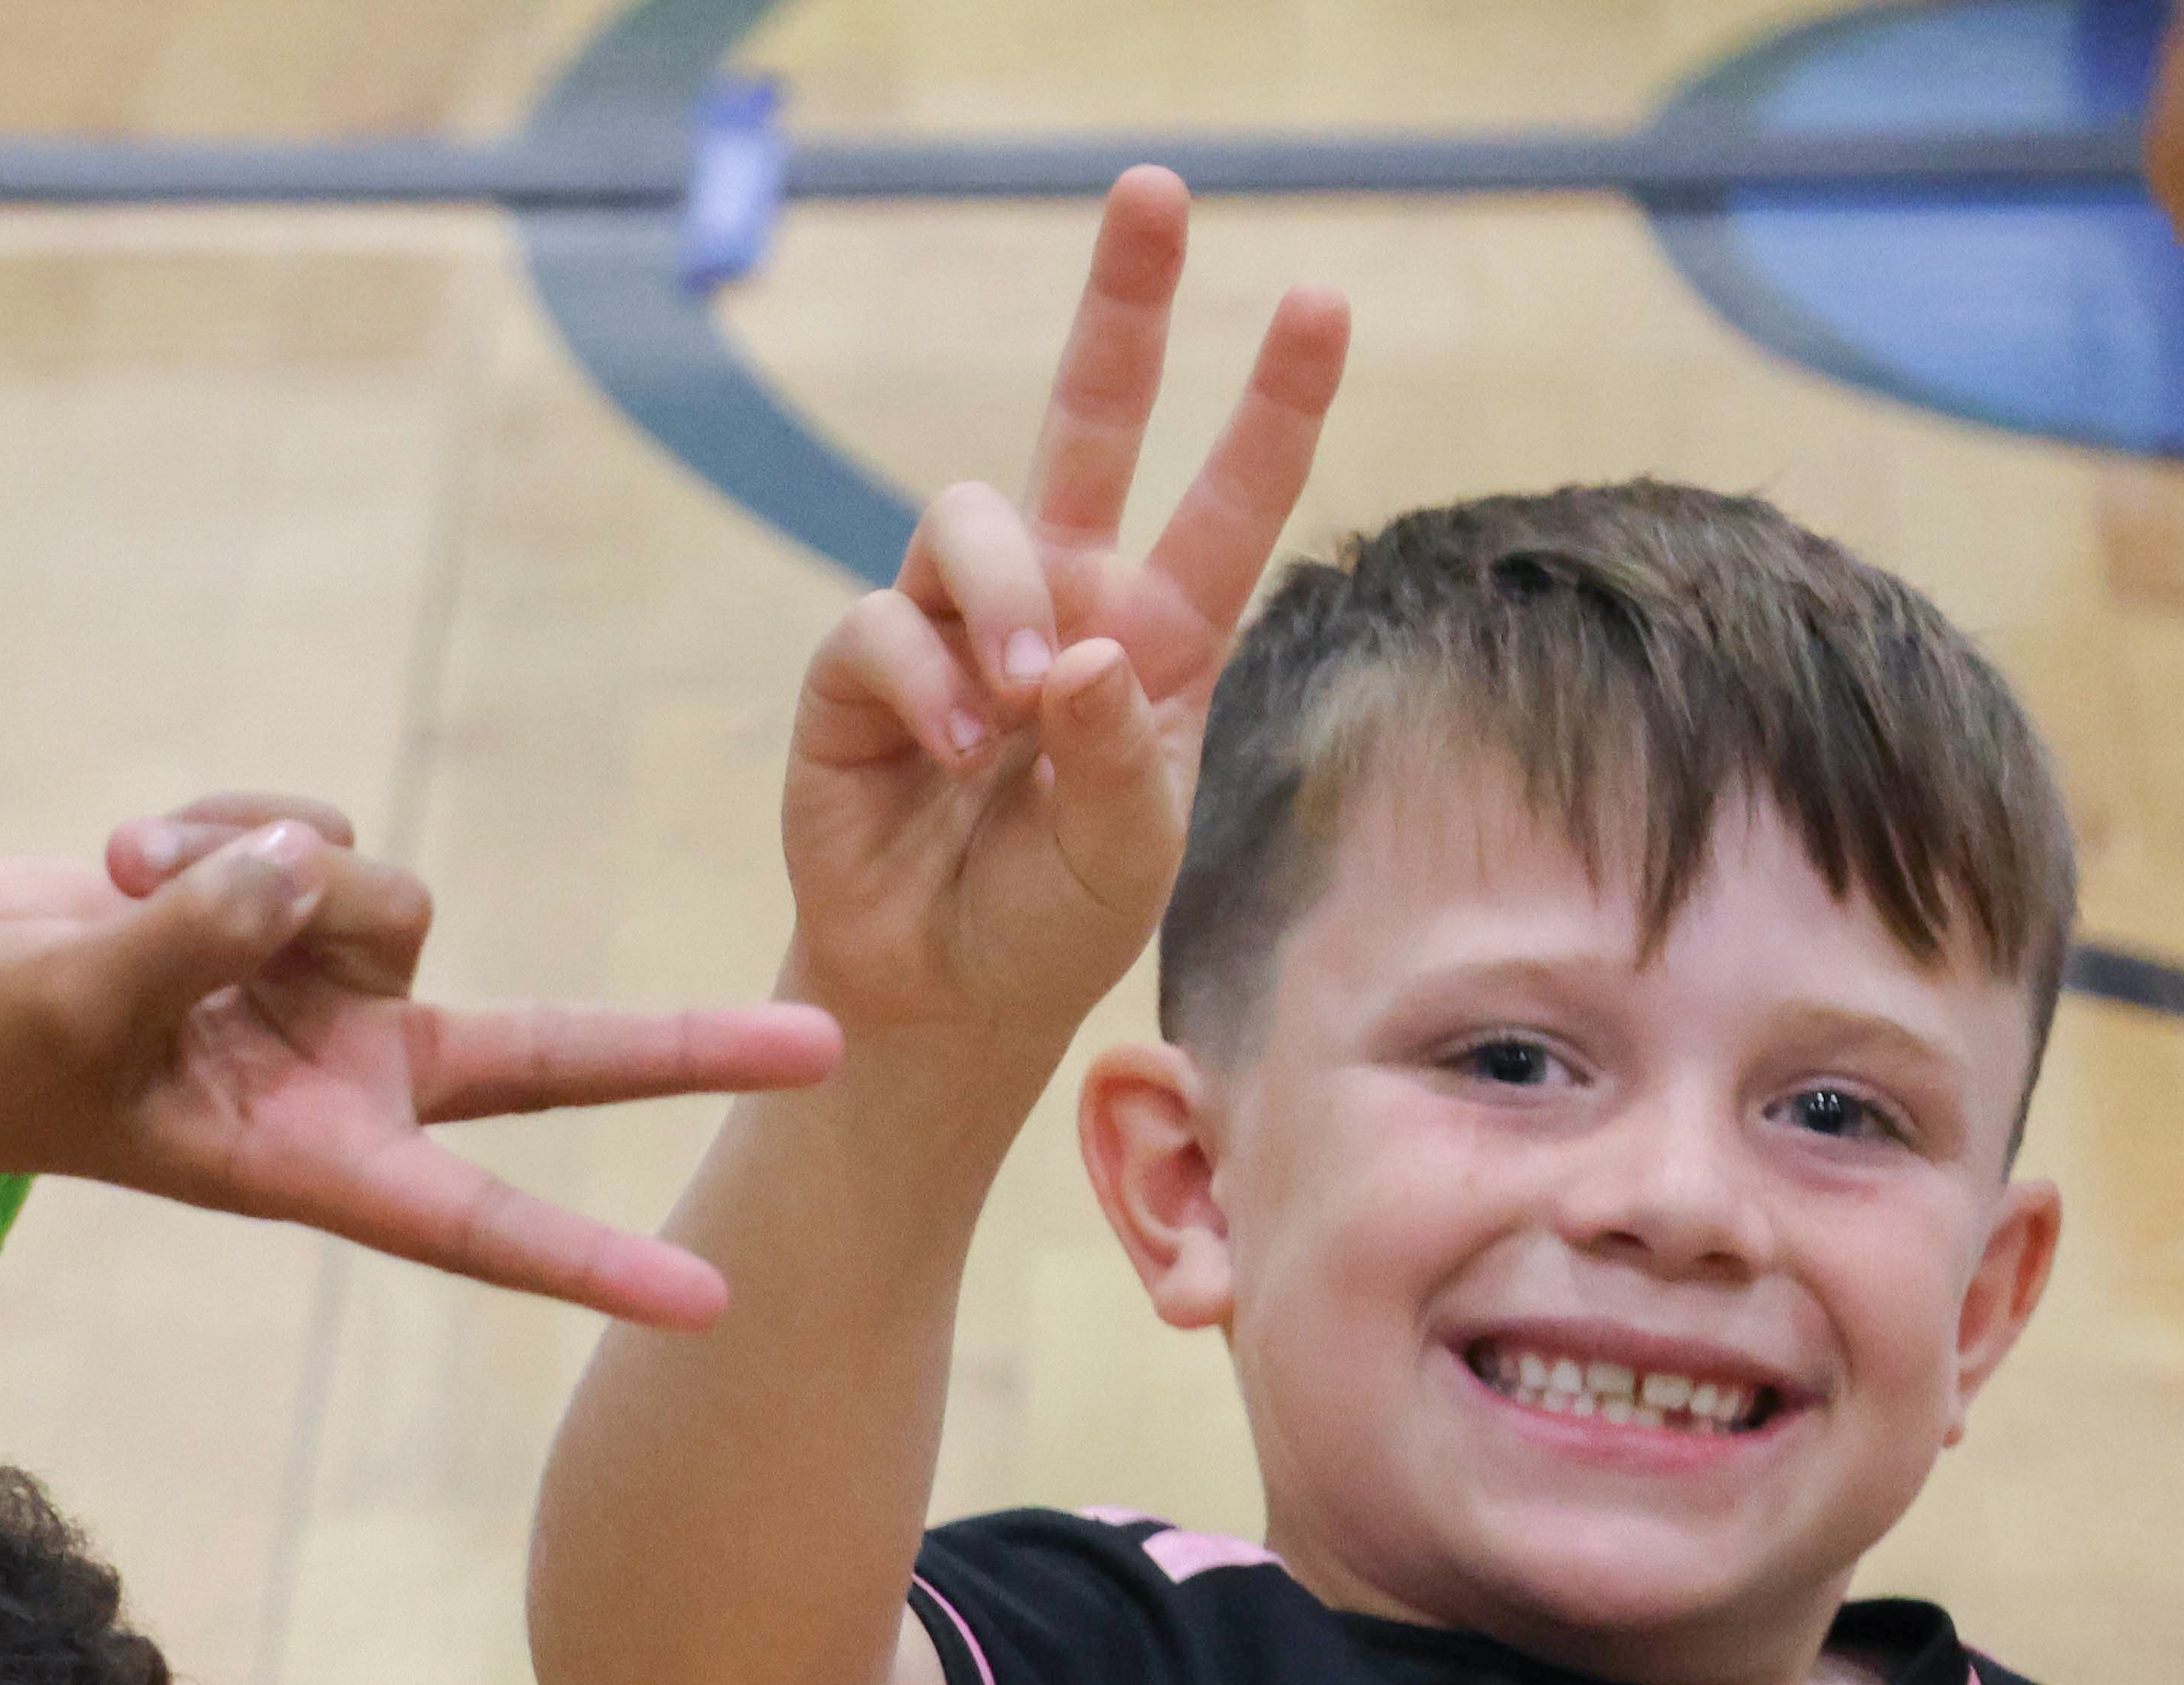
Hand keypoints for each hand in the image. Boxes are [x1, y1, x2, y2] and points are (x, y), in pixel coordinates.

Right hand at [0, 794, 841, 1329]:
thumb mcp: (72, 1003)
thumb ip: (193, 939)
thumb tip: (300, 869)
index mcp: (307, 1162)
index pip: (480, 1222)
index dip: (594, 1260)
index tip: (712, 1299)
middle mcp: (344, 1085)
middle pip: (547, 1059)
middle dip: (679, 1046)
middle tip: (829, 1049)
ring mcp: (324, 999)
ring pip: (387, 891)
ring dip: (264, 866)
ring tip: (131, 882)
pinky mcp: (288, 917)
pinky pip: (317, 833)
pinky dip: (228, 826)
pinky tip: (134, 855)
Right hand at [784, 166, 1346, 1041]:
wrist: (936, 994)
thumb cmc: (1053, 922)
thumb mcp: (1130, 857)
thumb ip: (1124, 755)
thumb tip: (1081, 651)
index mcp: (1157, 636)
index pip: (1229, 500)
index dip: (1275, 404)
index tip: (1323, 303)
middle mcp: (1061, 602)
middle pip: (1092, 415)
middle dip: (1123, 302)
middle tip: (1157, 191)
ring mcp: (956, 625)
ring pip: (973, 519)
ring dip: (1002, 597)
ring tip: (1015, 707)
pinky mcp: (860, 669)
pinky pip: (883, 622)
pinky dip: (924, 683)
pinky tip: (951, 751)